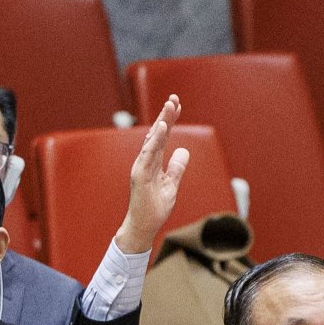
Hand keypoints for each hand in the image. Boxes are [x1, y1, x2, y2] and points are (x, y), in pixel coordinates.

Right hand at [115, 95, 190, 254]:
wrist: (143, 226)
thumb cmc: (154, 207)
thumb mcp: (172, 185)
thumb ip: (177, 168)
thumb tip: (184, 151)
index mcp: (154, 161)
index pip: (163, 137)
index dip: (170, 120)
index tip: (177, 105)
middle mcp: (146, 160)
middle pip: (157, 133)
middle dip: (166, 115)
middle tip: (174, 98)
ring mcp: (142, 166)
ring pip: (153, 140)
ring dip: (162, 122)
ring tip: (170, 106)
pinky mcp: (139, 175)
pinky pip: (148, 155)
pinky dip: (155, 141)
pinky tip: (162, 128)